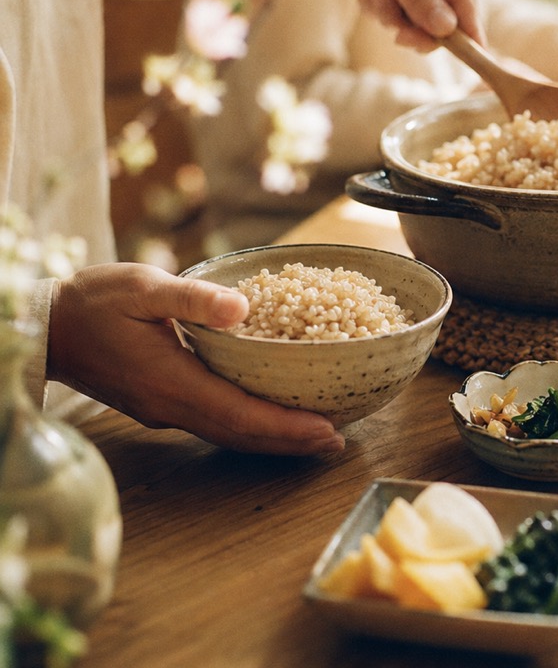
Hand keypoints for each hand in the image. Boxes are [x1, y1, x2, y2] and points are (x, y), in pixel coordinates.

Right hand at [46, 263, 344, 455]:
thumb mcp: (144, 287)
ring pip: (228, 433)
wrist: (48, 326)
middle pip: (241, 434)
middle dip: (290, 441)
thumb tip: (243, 307)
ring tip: (316, 438)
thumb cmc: (95, 301)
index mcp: (172, 382)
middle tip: (336, 442)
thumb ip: (194, 298)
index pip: (241, 414)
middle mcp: (171, 406)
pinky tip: (269, 416)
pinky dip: (249, 426)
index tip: (327, 429)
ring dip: (272, 439)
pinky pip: (215, 423)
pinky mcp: (161, 404)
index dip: (286, 426)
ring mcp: (164, 410)